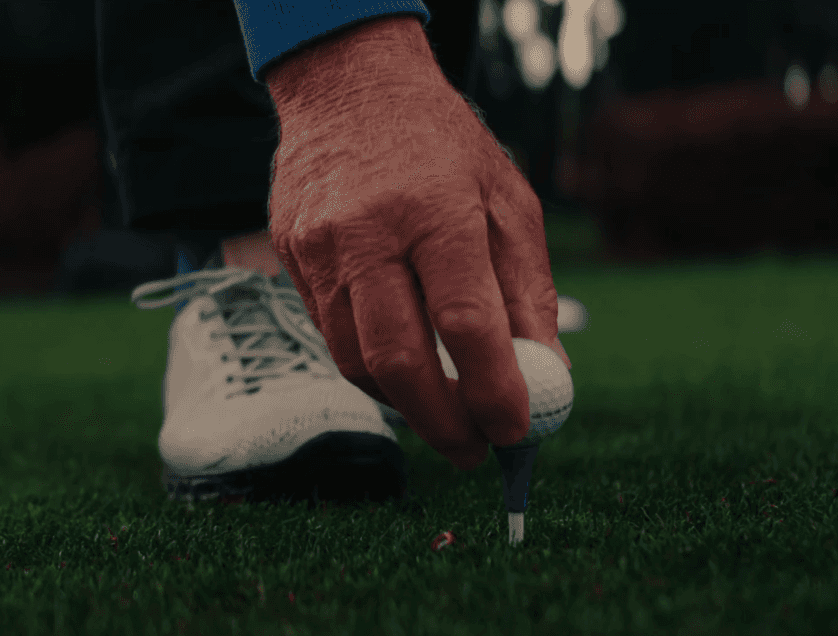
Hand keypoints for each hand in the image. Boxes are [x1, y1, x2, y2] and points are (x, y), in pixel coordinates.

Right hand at [265, 15, 570, 470]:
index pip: (466, 323)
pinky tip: (405, 371)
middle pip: (400, 358)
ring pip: (355, 359)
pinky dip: (372, 369)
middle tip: (475, 451)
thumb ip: (528, 290)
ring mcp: (319, 248)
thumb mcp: (509, 199)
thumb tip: (548, 374)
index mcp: (435, 209)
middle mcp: (368, 231)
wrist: (348, 86)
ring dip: (404, 404)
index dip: (494, 390)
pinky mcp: (289, 257)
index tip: (516, 432)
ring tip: (446, 418)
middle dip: (442, 422)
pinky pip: (331, 336)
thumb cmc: (443, 145)